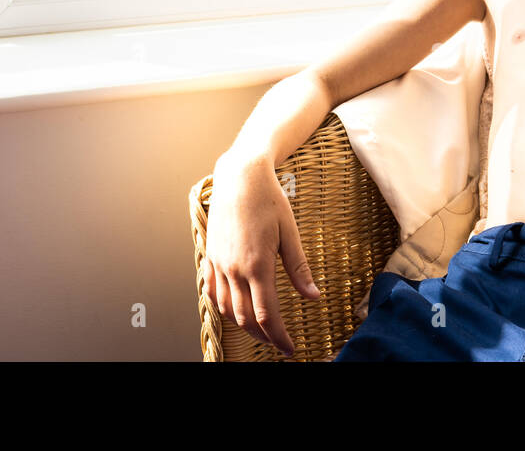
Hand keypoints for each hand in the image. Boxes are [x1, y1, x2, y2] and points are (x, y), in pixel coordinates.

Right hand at [202, 155, 320, 356]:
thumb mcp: (290, 232)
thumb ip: (299, 268)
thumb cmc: (268, 199)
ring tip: (260, 330)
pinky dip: (221, 306)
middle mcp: (234, 269)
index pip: (267, 315)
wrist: (239, 176)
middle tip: (279, 344)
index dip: (279, 337)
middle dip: (264, 336)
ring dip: (243, 325)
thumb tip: (314, 296)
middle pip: (245, 318)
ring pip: (226, 308)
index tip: (290, 348)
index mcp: (257, 265)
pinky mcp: (210, 255)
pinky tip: (232, 309)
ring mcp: (219, 263)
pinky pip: (211, 290)